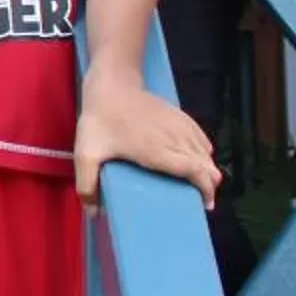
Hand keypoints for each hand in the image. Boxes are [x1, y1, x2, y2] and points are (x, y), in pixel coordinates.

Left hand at [74, 78, 221, 208]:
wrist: (112, 83)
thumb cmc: (100, 119)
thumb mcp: (86, 153)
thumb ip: (87, 185)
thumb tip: (94, 213)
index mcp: (159, 152)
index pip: (198, 172)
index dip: (207, 190)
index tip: (205, 205)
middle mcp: (176, 139)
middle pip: (208, 166)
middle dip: (209, 185)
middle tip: (197, 199)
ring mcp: (181, 126)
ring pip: (207, 153)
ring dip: (206, 169)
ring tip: (195, 182)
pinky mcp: (181, 116)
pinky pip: (202, 139)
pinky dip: (203, 153)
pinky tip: (193, 160)